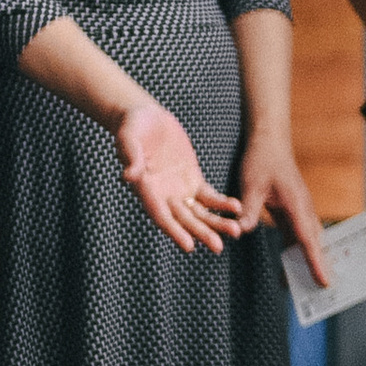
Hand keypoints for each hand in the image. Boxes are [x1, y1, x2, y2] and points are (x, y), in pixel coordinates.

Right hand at [115, 99, 243, 255]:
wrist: (145, 118)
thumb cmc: (132, 128)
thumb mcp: (128, 139)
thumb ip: (130, 156)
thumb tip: (129, 176)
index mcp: (146, 190)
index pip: (161, 216)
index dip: (174, 232)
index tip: (189, 246)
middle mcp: (163, 196)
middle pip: (184, 220)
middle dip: (201, 233)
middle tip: (218, 247)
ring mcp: (179, 190)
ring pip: (200, 213)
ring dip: (217, 223)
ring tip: (236, 231)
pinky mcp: (192, 179)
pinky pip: (209, 197)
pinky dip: (222, 204)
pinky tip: (237, 208)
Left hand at [234, 138, 329, 286]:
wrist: (269, 142)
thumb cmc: (262, 160)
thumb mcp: (251, 185)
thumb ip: (249, 209)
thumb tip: (242, 231)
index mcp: (297, 205)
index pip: (309, 240)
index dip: (317, 262)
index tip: (325, 282)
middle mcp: (303, 210)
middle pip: (314, 245)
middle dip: (317, 268)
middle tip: (316, 294)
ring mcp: (300, 210)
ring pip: (307, 242)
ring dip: (306, 261)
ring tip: (299, 286)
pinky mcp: (292, 210)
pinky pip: (297, 235)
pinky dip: (296, 251)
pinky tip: (288, 264)